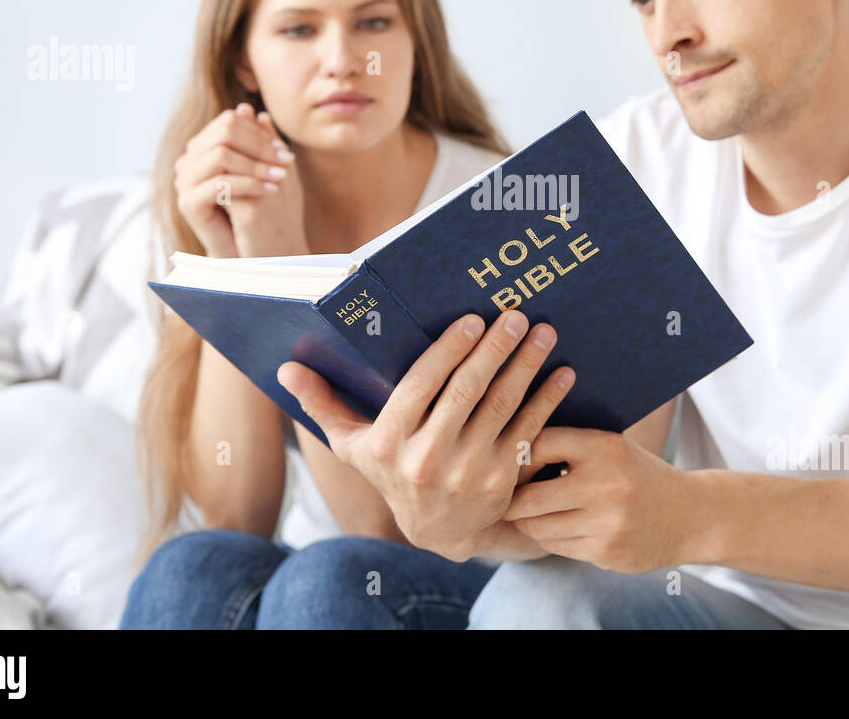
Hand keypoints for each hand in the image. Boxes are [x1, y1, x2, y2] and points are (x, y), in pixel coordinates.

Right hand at [173, 102, 306, 257]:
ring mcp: (184, 182)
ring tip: (282, 178)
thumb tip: (250, 108)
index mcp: (204, 150)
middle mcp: (189, 162)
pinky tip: (270, 191)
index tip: (286, 153)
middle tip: (287, 162)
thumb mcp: (265, 170)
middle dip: (260, 146)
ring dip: (256, 165)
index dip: (260, 134)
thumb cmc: (264, 212)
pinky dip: (248, 184)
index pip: (229, 122)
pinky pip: (219, 183)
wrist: (255, 253)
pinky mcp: (187, 204)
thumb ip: (257, 141)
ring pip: (220, 155)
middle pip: (224, 134)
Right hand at [276, 310, 574, 561]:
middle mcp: (427, 460)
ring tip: (542, 333)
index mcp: (390, 443)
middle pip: (465, 393)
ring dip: (525, 367)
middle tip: (514, 316)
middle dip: (493, 351)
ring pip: (500, 408)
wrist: (438, 532)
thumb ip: (323, 404)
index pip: (420, 388)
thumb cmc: (393, 473)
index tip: (471, 321)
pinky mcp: (501, 480)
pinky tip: (563, 373)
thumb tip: (285, 368)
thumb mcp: (354, 447)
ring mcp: (467, 472)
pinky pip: (528, 431)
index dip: (448, 352)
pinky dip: (548, 400)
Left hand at [501, 426, 696, 573]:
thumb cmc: (638, 475)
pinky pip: (556, 546)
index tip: (513, 462)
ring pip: (539, 527)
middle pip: (530, 497)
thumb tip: (509, 445)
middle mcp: (606, 485)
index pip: (540, 445)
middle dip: (511, 500)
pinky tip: (553, 526)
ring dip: (526, 521)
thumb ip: (570, 444)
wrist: (690, 516)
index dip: (520, 455)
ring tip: (526, 512)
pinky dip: (548, 537)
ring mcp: (607, 523)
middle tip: (504, 497)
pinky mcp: (606, 552)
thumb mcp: (613, 447)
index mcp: (606, 448)